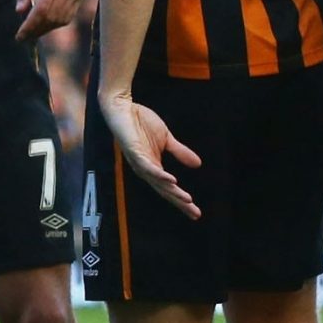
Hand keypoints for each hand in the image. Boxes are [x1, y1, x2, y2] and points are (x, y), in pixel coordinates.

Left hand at [15, 0, 85, 40]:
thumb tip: (19, 12)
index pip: (42, 10)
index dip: (30, 26)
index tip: (19, 35)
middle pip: (52, 18)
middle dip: (36, 31)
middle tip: (22, 37)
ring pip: (61, 20)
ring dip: (46, 29)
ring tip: (32, 32)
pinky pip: (68, 16)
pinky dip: (56, 23)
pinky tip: (44, 23)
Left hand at [100, 92, 199, 220]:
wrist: (123, 107)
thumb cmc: (141, 122)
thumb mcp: (166, 139)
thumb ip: (180, 152)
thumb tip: (198, 164)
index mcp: (153, 167)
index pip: (169, 189)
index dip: (182, 201)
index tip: (196, 212)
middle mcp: (146, 170)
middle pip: (165, 191)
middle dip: (180, 203)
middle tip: (195, 214)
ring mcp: (139, 162)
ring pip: (158, 182)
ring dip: (173, 192)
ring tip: (187, 200)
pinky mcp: (134, 153)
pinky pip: (148, 167)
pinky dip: (159, 175)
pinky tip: (172, 180)